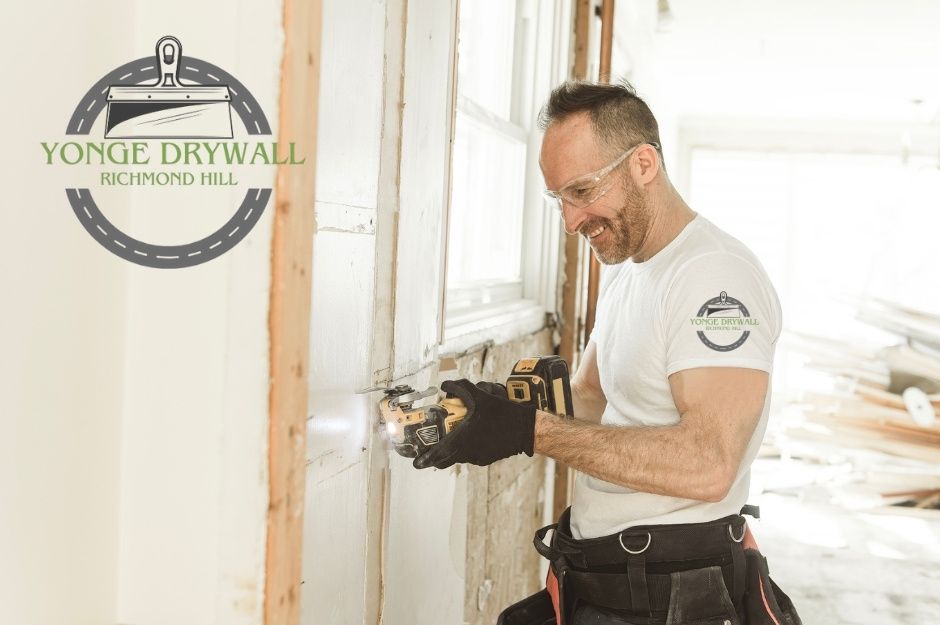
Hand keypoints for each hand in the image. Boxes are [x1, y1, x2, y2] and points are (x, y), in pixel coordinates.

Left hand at [412, 379, 535, 468]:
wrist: (525, 428)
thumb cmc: (503, 414)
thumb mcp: (480, 396)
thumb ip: (460, 388)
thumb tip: (445, 384)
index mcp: (463, 440)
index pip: (439, 454)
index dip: (425, 459)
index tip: (416, 463)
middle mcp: (469, 452)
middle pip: (445, 460)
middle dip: (435, 457)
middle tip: (428, 452)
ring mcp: (478, 457)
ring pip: (458, 457)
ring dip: (452, 451)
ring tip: (450, 440)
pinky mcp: (487, 458)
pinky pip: (471, 456)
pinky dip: (466, 450)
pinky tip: (470, 438)